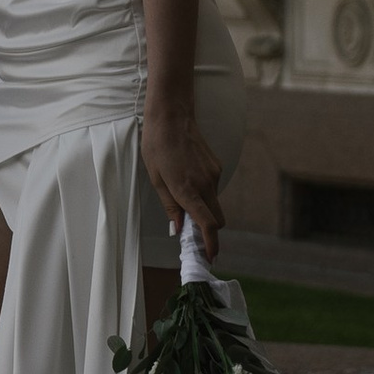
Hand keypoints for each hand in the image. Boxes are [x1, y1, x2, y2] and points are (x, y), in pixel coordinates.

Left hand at [141, 100, 222, 262]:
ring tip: (182, 197)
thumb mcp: (156, 179)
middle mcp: (206, 184)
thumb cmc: (157, 146)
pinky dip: (204, 194)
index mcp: (188, 189)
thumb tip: (179, 229)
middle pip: (218, 219)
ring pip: (215, 204)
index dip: (211, 244)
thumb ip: (170, 206)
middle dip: (209, 230)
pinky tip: (187, 179)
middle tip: (192, 233)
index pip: (208, 224)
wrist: (172, 116)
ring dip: (204, 209)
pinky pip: (213, 189)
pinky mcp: (217, 167)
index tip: (210, 256)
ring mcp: (214, 174)